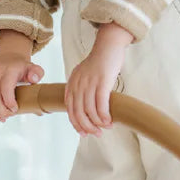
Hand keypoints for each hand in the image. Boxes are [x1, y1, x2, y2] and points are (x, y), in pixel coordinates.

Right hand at [0, 30, 43, 122]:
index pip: (5, 86)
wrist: (10, 61)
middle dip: (1, 109)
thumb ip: (37, 73)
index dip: (9, 101)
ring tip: (3, 119)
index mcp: (9, 70)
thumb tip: (33, 78)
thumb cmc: (24, 70)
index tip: (15, 110)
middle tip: (10, 115)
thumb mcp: (34, 70)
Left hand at [64, 21, 133, 135]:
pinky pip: (101, 104)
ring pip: (90, 110)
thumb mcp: (84, 75)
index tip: (84, 133)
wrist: (108, 45)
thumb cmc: (100, 63)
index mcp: (72, 83)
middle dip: (88, 127)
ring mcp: (89, 82)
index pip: (70, 109)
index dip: (76, 124)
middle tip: (97, 134)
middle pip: (79, 112)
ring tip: (106, 127)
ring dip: (98, 123)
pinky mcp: (102, 81)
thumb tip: (85, 109)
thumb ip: (81, 89)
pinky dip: (104, 116)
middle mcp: (78, 84)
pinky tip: (109, 121)